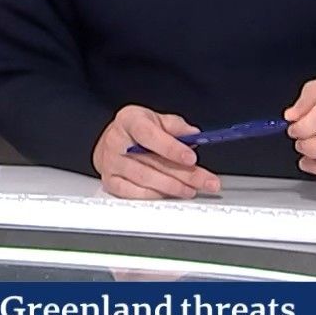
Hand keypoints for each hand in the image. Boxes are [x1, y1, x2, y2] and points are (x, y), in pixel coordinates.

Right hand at [92, 105, 221, 199]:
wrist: (113, 141)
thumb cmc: (136, 130)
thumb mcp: (157, 119)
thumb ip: (176, 126)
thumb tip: (194, 135)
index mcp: (128, 120)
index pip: (148, 134)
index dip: (170, 147)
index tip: (191, 158)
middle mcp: (115, 141)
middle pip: (151, 161)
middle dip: (183, 173)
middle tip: (205, 181)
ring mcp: (110, 163)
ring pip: (144, 179)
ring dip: (173, 187)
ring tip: (192, 189)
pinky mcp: (110, 181)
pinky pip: (134, 193)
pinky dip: (155, 195)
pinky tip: (171, 194)